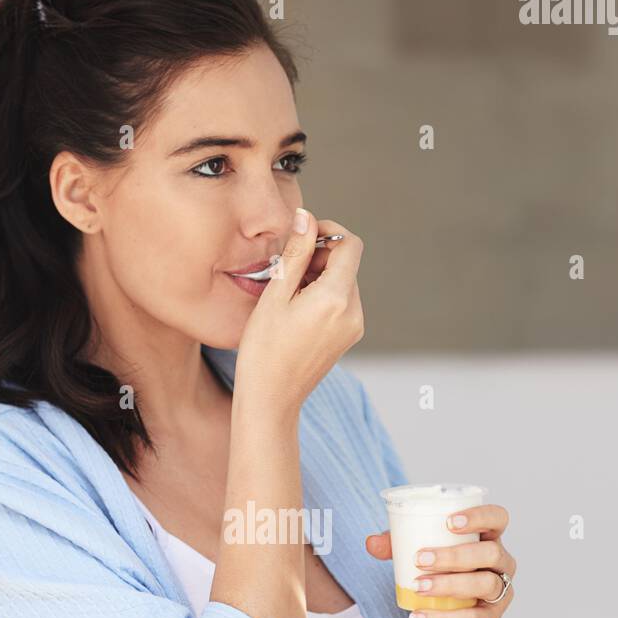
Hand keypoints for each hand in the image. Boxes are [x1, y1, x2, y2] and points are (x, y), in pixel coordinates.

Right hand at [235, 211, 363, 412]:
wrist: (271, 399)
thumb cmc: (264, 349)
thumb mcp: (275, 295)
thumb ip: (296, 253)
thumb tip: (307, 217)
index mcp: (336, 298)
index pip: (350, 245)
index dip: (329, 232)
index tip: (304, 236)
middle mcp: (353, 312)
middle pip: (347, 264)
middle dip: (320, 257)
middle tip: (287, 269)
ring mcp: (354, 327)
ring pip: (344, 282)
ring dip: (319, 276)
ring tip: (288, 294)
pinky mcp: (348, 337)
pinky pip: (341, 303)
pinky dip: (323, 295)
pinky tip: (296, 310)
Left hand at [364, 504, 515, 617]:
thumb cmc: (440, 582)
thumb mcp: (418, 560)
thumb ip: (396, 547)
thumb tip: (371, 542)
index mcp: (487, 540)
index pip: (497, 518)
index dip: (480, 516)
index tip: (450, 522)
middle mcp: (500, 564)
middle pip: (490, 552)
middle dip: (455, 555)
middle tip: (420, 558)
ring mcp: (499, 593)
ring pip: (484, 583)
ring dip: (449, 584)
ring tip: (418, 587)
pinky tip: (418, 616)